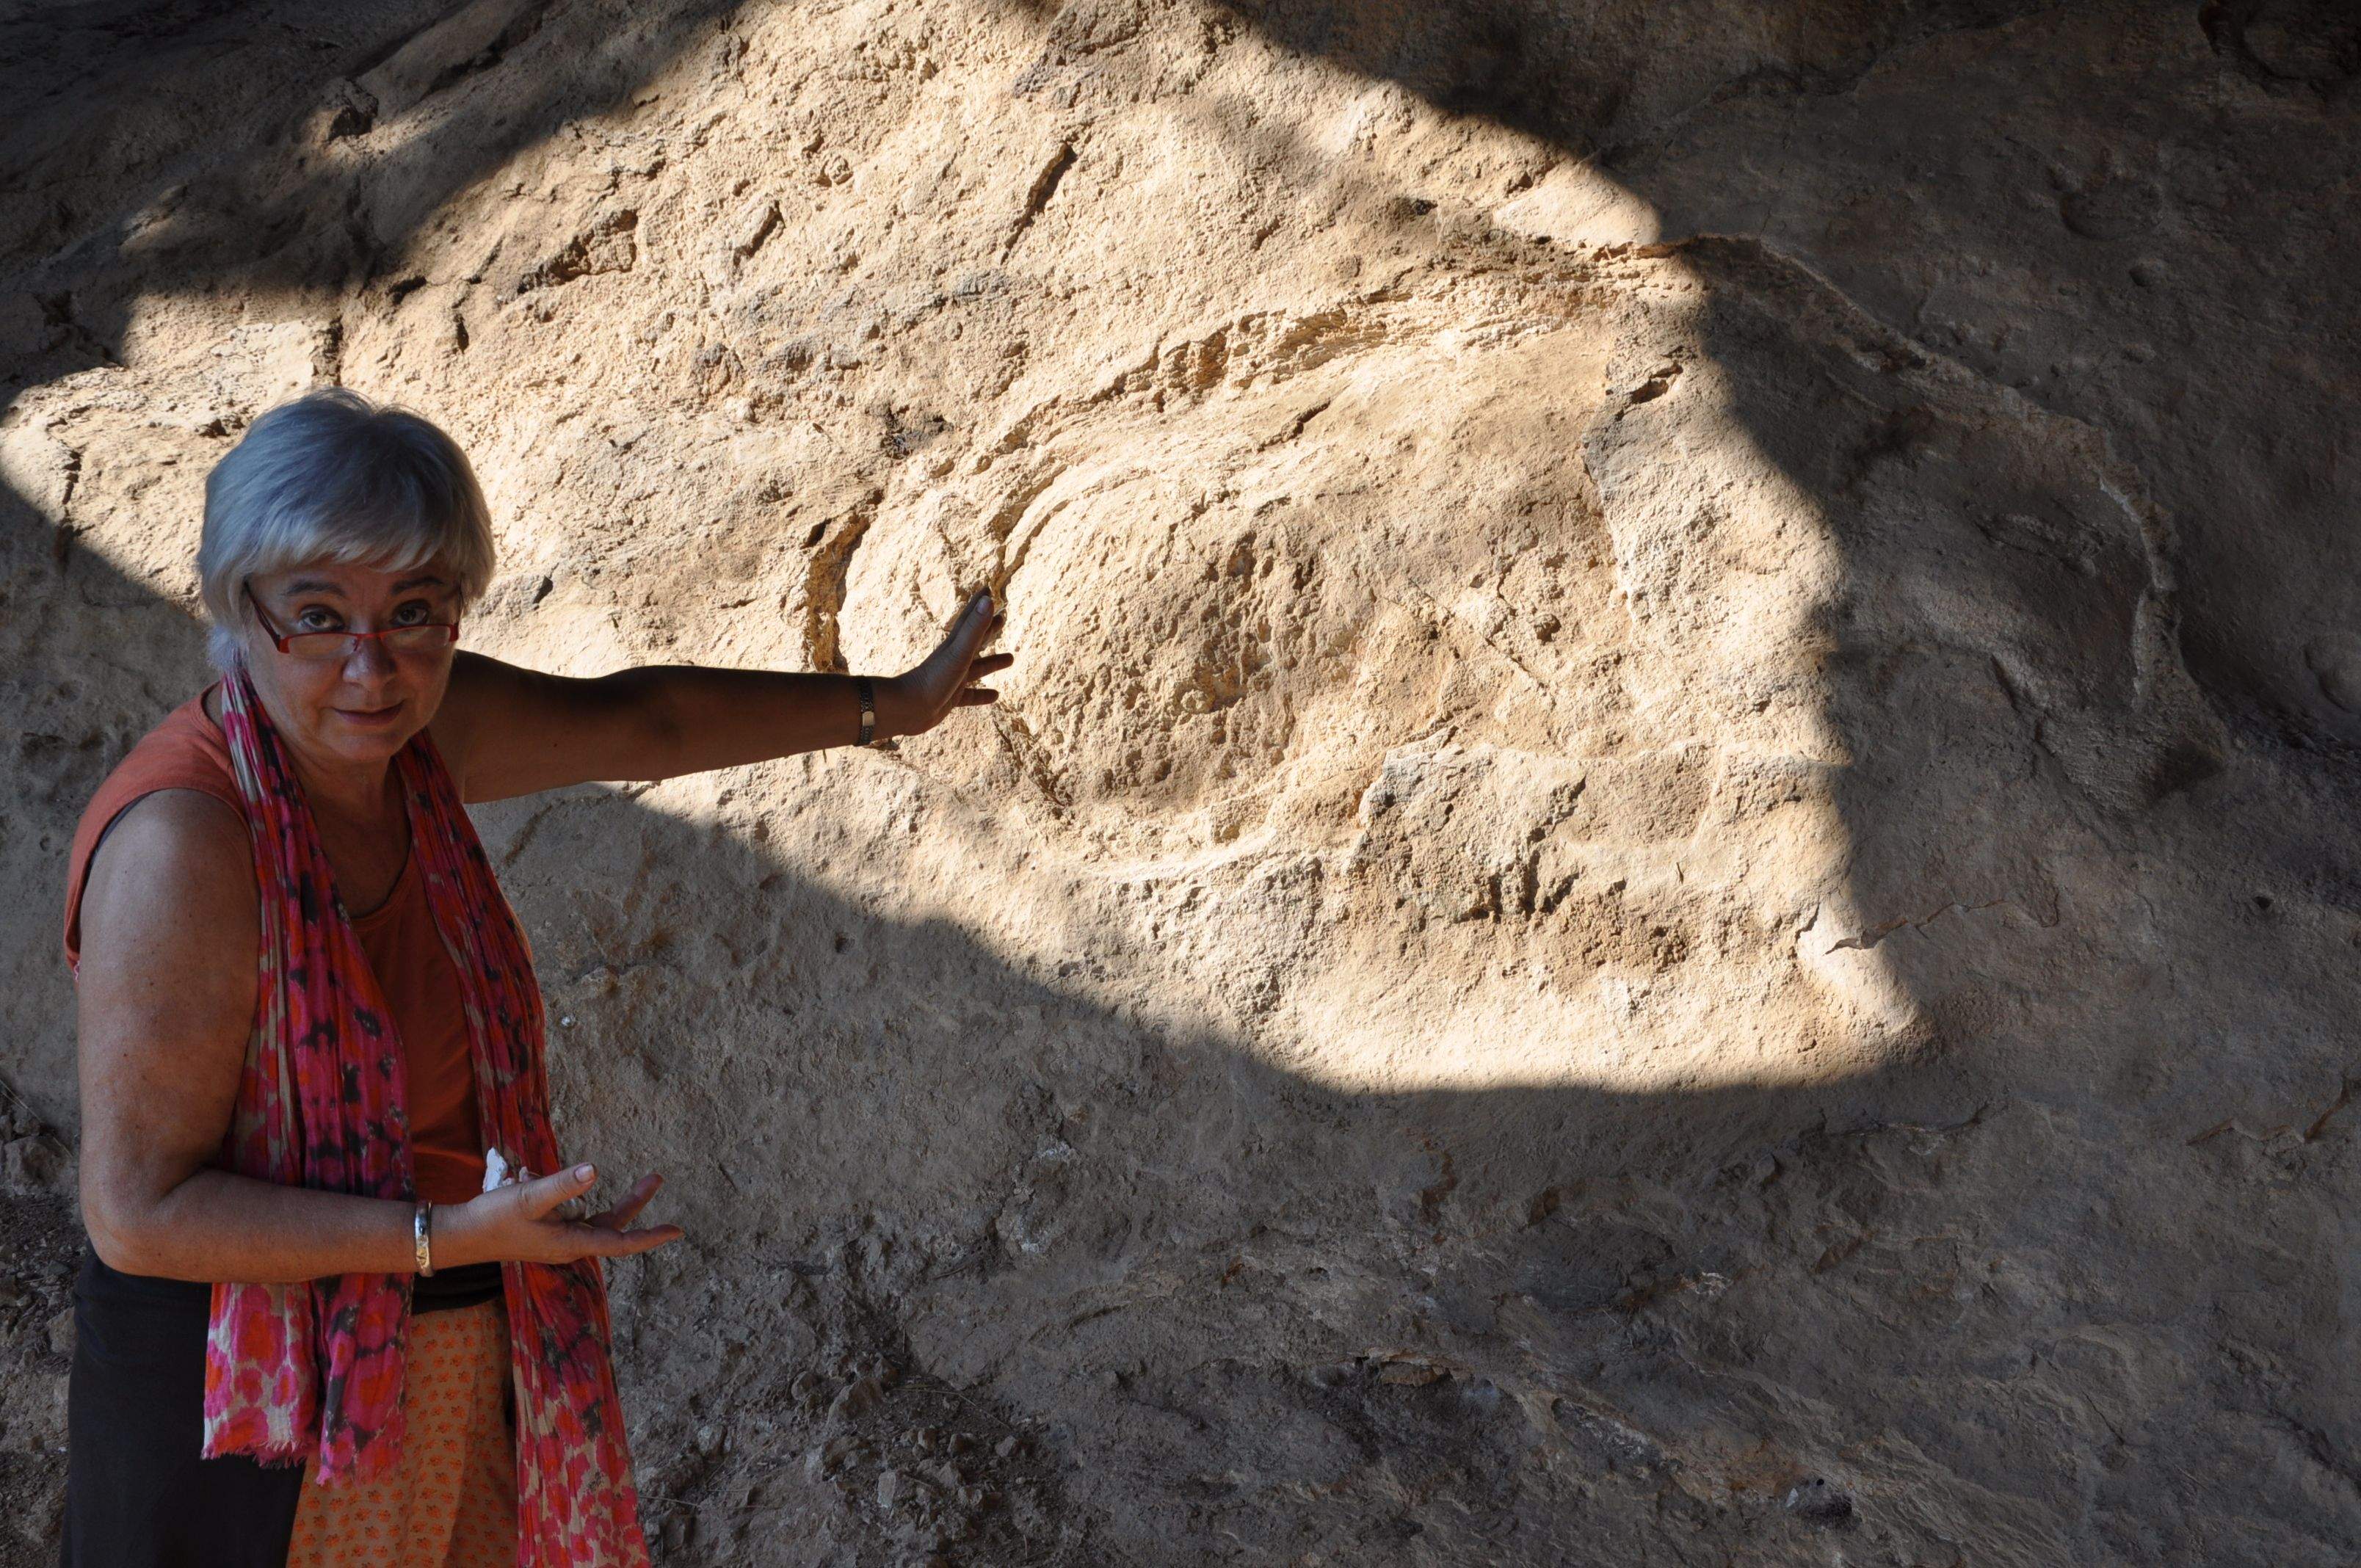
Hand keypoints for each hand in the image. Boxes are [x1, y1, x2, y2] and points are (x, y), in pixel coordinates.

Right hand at [435, 1165, 683, 1269]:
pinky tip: (522, 1174)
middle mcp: (569, 1244)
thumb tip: (595, 1170)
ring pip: (588, 1214)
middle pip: (612, 1224)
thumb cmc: (492, 1220)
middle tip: (655, 1176)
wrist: (457, 1237)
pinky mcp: (543, 1230)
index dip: (650, 1237)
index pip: (621, 1242)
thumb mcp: (529, 1198)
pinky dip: (555, 1189)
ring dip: (586, 1190)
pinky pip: (563, 1208)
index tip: (678, 1231)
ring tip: (564, 1170)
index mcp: (572, 1242)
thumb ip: (562, 1184)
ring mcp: (556, 1238)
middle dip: (633, 1200)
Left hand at [883, 588, 1011, 740]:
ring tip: (1011, 658)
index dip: (979, 603)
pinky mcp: (951, 698)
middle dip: (989, 628)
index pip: (970, 618)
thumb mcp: (958, 652)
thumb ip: (974, 627)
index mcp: (956, 644)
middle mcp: (954, 659)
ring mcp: (952, 678)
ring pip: (977, 668)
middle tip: (1004, 618)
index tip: (988, 589)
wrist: (907, 708)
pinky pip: (970, 695)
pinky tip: (995, 696)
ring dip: (992, 662)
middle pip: (975, 639)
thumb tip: (988, 599)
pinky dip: (983, 695)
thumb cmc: (932, 679)